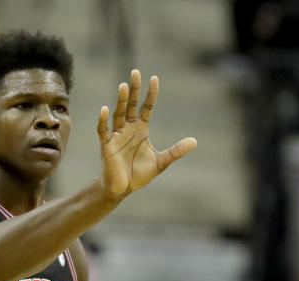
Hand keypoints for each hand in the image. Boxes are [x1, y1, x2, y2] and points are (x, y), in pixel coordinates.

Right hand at [97, 69, 196, 195]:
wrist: (122, 189)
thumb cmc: (139, 175)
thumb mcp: (161, 162)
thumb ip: (176, 151)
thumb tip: (195, 141)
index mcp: (141, 130)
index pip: (146, 107)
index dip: (150, 94)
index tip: (154, 78)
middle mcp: (128, 129)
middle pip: (130, 105)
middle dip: (133, 90)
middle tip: (135, 72)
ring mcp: (116, 136)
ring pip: (118, 114)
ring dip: (120, 100)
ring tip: (123, 86)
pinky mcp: (106, 145)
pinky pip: (103, 130)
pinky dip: (103, 120)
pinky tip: (105, 109)